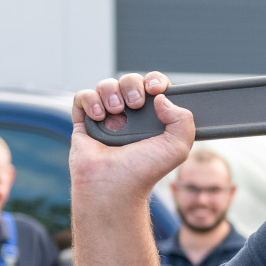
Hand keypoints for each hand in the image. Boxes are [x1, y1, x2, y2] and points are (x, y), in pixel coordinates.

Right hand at [71, 71, 194, 204]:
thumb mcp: (177, 147)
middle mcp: (130, 116)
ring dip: (111, 92)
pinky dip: (90, 100)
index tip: (155, 88)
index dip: (154, 80)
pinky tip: (98, 116)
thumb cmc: (144, 171)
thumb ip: (183, 120)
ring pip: (106, 85)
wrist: (114, 184)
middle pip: (129, 80)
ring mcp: (107, 117)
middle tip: (135, 104)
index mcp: (153, 118)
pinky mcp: (85, 121)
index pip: (153, 86)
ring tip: (116, 112)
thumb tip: (162, 98)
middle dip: (132, 85)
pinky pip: (83, 96)